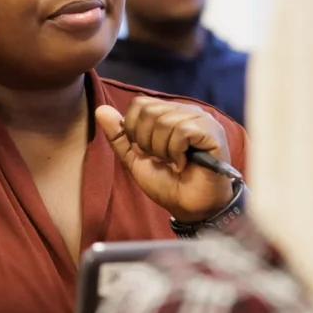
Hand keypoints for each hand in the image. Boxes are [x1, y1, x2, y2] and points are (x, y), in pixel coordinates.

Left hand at [98, 97, 233, 222]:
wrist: (191, 208)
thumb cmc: (168, 184)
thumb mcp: (136, 160)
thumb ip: (119, 136)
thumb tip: (100, 110)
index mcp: (170, 113)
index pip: (139, 104)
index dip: (134, 130)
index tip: (147, 153)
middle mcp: (187, 111)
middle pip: (149, 111)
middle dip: (147, 142)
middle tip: (161, 159)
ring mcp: (202, 119)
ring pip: (164, 122)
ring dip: (162, 150)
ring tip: (174, 163)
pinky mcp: (212, 132)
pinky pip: (182, 131)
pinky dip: (176, 153)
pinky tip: (184, 164)